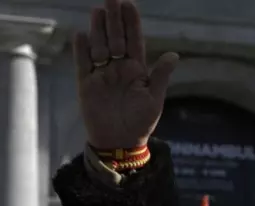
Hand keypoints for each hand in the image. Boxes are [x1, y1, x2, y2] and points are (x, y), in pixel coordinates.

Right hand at [74, 0, 177, 149]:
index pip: (133, 40)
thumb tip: (174, 55)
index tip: (129, 4)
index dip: (131, 23)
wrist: (119, 143)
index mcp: (136, 70)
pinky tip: (81, 35)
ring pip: (99, 47)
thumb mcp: (154, 100)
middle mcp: (118, 68)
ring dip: (98, 30)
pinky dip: (81, 51)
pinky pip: (83, 64)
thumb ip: (160, 76)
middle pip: (115, 38)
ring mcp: (102, 75)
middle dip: (113, 19)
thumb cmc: (140, 123)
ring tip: (98, 11)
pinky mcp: (87, 85)